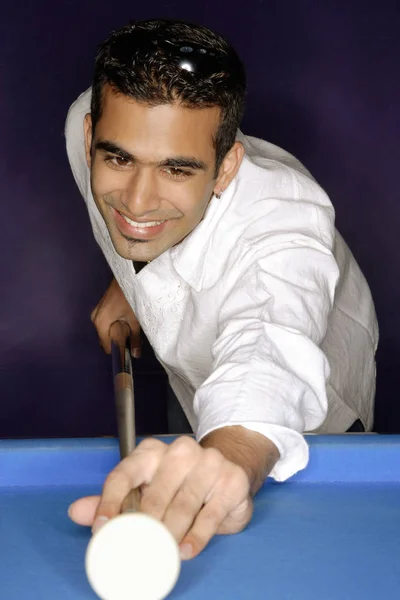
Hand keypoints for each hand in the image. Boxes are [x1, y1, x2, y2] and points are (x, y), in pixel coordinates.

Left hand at [68, 436, 253, 559]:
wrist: (230, 465)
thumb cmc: (181, 481)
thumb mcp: (147, 486)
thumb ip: (115, 500)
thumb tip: (77, 512)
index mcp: (152, 451)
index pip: (125, 474)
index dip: (110, 501)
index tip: (102, 527)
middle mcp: (180, 451)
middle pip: (155, 495)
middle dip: (143, 528)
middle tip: (135, 552)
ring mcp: (208, 463)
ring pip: (183, 506)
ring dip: (170, 536)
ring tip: (161, 556)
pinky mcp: (230, 480)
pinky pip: (210, 514)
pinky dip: (196, 536)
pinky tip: (186, 551)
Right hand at [91, 277, 140, 356]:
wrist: (129, 276)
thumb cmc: (130, 297)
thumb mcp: (135, 319)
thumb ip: (135, 338)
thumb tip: (136, 355)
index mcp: (101, 323)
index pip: (105, 346)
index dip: (116, 351)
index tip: (127, 353)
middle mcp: (95, 318)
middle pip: (104, 339)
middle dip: (116, 342)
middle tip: (131, 341)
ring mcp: (96, 312)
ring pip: (104, 330)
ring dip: (115, 333)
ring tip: (129, 331)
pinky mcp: (100, 307)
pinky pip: (105, 323)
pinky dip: (113, 326)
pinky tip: (125, 323)